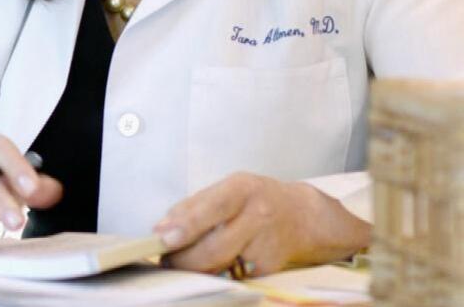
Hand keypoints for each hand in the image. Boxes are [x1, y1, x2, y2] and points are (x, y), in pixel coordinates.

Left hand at [153, 172, 369, 276]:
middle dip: (183, 258)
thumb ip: (193, 206)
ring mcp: (265, 246)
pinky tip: (208, 266)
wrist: (301, 216)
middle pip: (215, 247)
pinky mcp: (268, 269)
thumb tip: (162, 229)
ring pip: (220, 267)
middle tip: (164, 259)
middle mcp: (258, 216)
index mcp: (242, 189)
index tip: (162, 239)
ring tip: (180, 263)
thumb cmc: (255, 199)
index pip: (212, 208)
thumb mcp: (227, 188)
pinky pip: (231, 275)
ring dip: (195, 269)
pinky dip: (214, 273)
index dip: (186, 225)